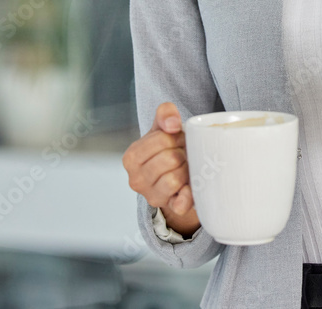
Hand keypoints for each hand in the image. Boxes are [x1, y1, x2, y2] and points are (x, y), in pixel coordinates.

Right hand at [122, 102, 199, 233]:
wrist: (173, 173)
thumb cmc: (166, 148)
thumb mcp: (162, 127)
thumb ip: (165, 114)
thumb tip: (172, 124)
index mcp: (131, 158)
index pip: (161, 140)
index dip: (176, 136)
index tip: (178, 139)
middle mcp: (136, 180)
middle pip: (170, 159)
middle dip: (182, 152)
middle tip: (184, 152)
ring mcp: (152, 196)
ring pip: (175, 179)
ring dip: (187, 169)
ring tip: (186, 165)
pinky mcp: (170, 208)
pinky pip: (181, 204)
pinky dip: (189, 195)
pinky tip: (190, 186)